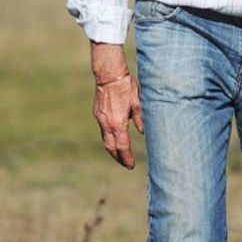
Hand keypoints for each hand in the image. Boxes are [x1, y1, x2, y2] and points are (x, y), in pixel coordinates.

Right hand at [90, 42, 143, 169]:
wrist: (109, 75)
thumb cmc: (126, 87)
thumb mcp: (138, 103)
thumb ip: (141, 119)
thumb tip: (143, 132)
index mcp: (118, 123)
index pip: (122, 147)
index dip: (127, 158)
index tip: (131, 165)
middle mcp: (107, 124)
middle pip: (110, 148)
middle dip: (118, 158)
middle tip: (126, 164)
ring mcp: (100, 119)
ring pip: (105, 140)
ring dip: (112, 149)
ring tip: (120, 155)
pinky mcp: (97, 113)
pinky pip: (103, 130)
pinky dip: (109, 137)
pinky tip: (115, 137)